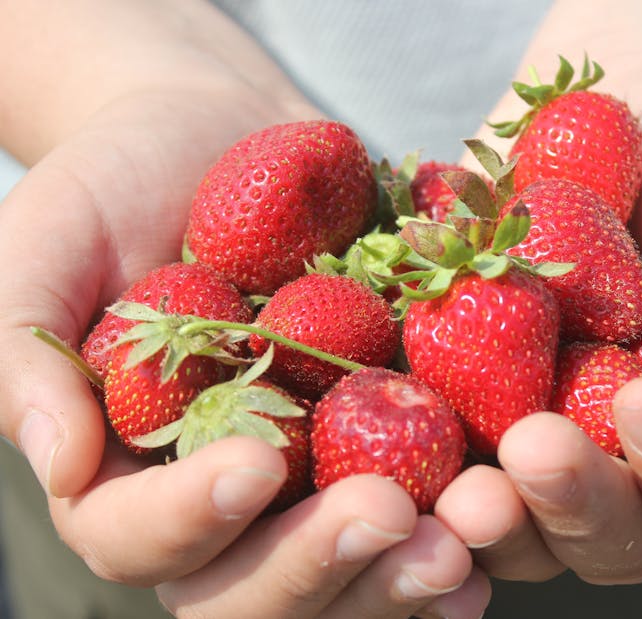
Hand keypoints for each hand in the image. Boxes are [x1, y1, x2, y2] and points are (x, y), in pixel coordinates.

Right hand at [0, 84, 488, 617]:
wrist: (224, 134)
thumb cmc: (115, 184)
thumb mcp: (43, 249)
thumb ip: (30, 357)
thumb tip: (62, 466)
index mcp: (132, 473)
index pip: (140, 539)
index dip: (192, 519)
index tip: (257, 460)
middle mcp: (228, 500)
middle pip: (256, 591)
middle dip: (320, 564)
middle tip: (387, 517)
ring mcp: (313, 479)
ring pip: (349, 573)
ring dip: (406, 571)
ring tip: (469, 532)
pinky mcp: (387, 441)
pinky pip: (425, 510)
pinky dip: (465, 527)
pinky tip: (508, 513)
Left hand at [440, 40, 641, 583]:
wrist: (621, 112)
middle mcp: (631, 468)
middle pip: (617, 543)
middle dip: (580, 507)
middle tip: (538, 445)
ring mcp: (543, 447)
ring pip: (527, 534)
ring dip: (499, 524)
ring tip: (468, 488)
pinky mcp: (467, 412)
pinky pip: (440, 473)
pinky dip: (418, 480)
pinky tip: (386, 459)